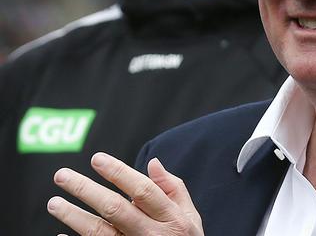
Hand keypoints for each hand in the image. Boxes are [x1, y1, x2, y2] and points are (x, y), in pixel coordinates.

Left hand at [47, 152, 202, 235]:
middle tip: (62, 175)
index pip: (143, 190)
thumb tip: (152, 162)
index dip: (119, 173)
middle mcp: (151, 235)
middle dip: (86, 190)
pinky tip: (60, 235)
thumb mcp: (189, 213)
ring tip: (54, 203)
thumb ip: (172, 187)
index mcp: (171, 218)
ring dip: (73, 217)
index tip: (97, 159)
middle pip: (115, 209)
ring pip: (99, 233)